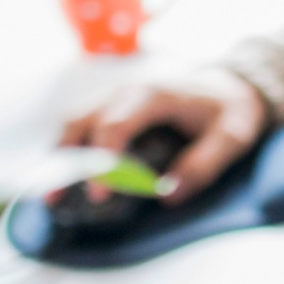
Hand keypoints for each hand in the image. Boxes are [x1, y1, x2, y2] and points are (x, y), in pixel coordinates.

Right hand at [57, 66, 267, 199]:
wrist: (232, 85)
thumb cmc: (231, 110)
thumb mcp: (233, 136)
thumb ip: (204, 164)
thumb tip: (168, 195)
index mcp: (155, 94)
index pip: (115, 124)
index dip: (103, 159)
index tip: (98, 194)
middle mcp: (128, 91)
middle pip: (82, 120)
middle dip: (64, 159)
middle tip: (54, 198)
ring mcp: (117, 97)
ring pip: (75, 122)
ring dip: (60, 156)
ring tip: (51, 195)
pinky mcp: (115, 108)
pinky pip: (84, 126)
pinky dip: (70, 150)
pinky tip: (65, 178)